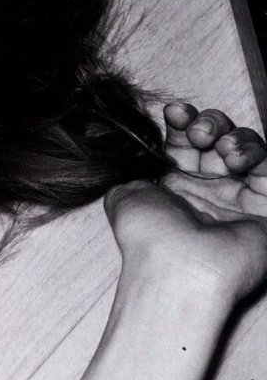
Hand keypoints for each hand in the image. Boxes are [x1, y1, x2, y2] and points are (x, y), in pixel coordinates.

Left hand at [105, 102, 266, 310]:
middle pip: (218, 138)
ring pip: (247, 148)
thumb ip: (135, 167)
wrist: (179, 267)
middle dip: (209, 124)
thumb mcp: (126, 193)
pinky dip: (256, 154)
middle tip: (198, 134)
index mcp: (173, 183)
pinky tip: (234, 157)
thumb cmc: (148, 234)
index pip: (184, 140)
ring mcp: (239, 197)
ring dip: (233, 137)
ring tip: (219, 148)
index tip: (174, 113)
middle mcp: (208, 189)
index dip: (182, 121)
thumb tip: (137, 150)